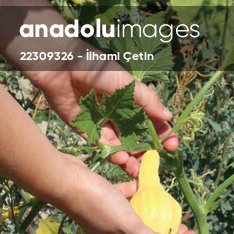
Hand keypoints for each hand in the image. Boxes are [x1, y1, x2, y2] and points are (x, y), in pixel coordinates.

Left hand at [26, 42, 177, 178]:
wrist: (62, 66)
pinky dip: (112, 153)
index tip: (171, 146)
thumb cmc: (97, 68)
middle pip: (136, 136)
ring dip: (130, 156)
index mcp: (130, 98)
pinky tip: (121, 159)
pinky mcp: (85, 128)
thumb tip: (168, 117)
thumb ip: (147, 101)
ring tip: (136, 167)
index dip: (161, 133)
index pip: (150, 120)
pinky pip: (101, 144)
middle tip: (154, 163)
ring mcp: (102, 121)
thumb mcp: (127, 83)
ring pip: (120, 144)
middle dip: (146, 150)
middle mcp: (117, 111)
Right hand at [58, 154, 196, 233]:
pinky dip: (134, 192)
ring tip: (164, 199)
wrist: (65, 181)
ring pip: (137, 220)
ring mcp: (109, 218)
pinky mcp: (103, 200)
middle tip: (181, 219)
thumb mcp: (128, 224)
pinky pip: (124, 199)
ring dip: (152, 211)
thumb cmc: (98, 204)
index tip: (191, 232)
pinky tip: (138, 181)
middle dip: (168, 233)